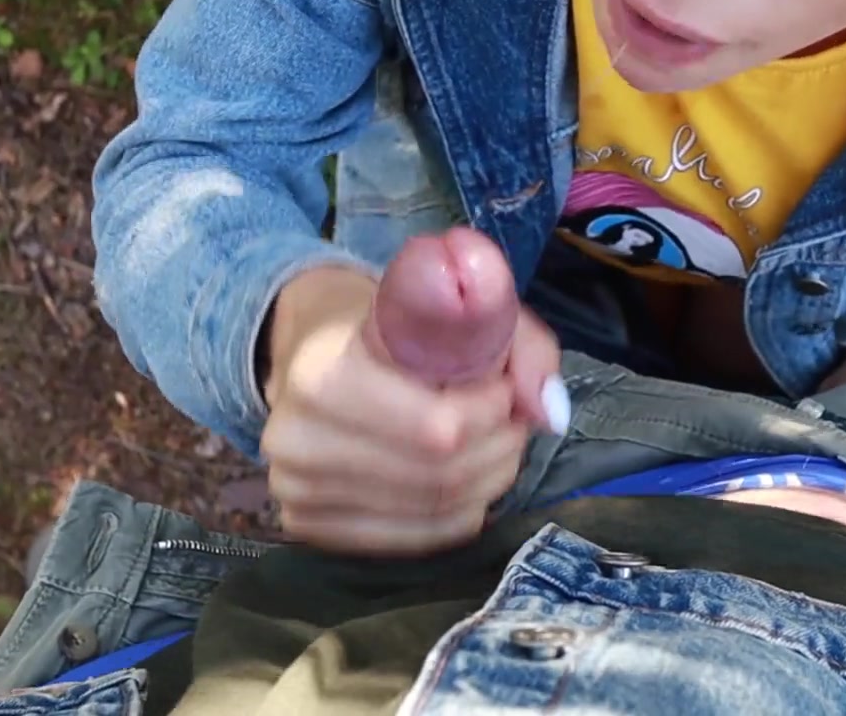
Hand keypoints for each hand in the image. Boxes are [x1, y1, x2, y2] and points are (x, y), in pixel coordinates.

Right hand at [258, 228, 567, 554]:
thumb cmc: (390, 327)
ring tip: (491, 443)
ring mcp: (296, 492)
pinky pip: (415, 538)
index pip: (438, 428)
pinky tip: (465, 477)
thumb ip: (517, 345)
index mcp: (320, 375)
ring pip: (433, 511)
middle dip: (496, 448)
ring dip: (485, 480)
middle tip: (509, 419)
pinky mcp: (306, 526)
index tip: (503, 386)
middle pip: (440, 476)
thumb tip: (549, 415)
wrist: (312, 349)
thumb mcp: (456, 307)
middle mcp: (296, 441)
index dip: (492, 412)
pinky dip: (459, 511)